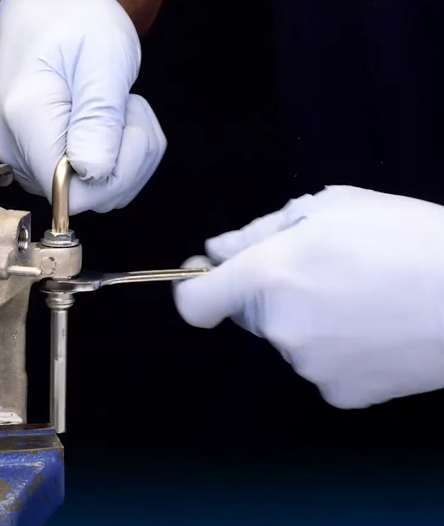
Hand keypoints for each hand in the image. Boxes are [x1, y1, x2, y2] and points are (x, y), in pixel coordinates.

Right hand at [0, 0, 166, 214]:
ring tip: (118, 108)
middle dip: (128, 160)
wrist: (46, 7)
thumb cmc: (72, 20)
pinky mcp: (38, 162)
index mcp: (27, 120)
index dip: (115, 173)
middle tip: (128, 107)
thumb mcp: (103, 56)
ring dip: (126, 158)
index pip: (73, 193)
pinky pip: (87, 182)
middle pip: (85, 197)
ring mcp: (25, 158)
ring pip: (92, 193)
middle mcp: (17, 148)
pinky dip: (115, 157)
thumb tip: (93, 173)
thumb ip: (99, 117)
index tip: (127, 125)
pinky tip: (110, 121)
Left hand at [174, 186, 443, 408]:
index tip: (208, 277)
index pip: (194, 303)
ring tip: (364, 297)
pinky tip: (376, 329)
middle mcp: (280, 328)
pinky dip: (337, 350)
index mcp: (269, 276)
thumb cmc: (409, 237)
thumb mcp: (331, 207)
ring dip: (307, 320)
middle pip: (247, 316)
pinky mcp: (341, 395)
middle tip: (324, 270)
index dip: (194, 289)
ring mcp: (310, 367)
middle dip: (268, 294)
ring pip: (288, 340)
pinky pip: (320, 367)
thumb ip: (259, 231)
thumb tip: (216, 250)